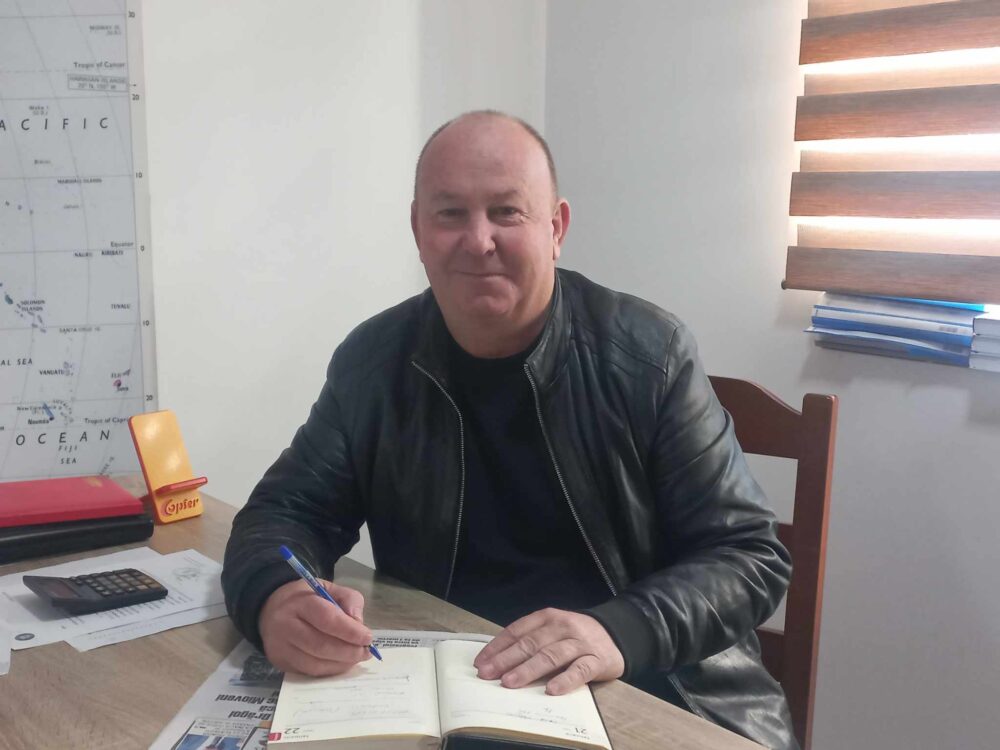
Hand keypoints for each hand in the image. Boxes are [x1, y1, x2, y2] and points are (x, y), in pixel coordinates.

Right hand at [258, 578, 372, 675]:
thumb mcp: (328, 588)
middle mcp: (286, 626)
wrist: (270, 608)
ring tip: (356, 658)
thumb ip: (348, 600)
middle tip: (366, 652)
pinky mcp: (280, 662)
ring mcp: (280, 647)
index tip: (368, 637)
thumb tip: (359, 624)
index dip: (350, 631)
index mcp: (300, 603)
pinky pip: (309, 672)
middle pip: (320, 645)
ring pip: (315, 663)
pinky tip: (341, 663)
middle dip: (348, 651)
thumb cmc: (306, 598)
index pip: (327, 619)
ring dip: (341, 664)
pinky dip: (329, 670)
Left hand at [473, 608, 623, 694]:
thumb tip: (497, 659)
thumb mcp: (552, 629)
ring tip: (510, 682)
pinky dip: (565, 680)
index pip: (517, 631)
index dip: (498, 646)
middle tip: (488, 674)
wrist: (616, 634)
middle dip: (506, 659)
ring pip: (551, 655)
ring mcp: (580, 643)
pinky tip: (551, 690)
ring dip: (529, 669)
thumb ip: (530, 639)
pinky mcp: (596, 660)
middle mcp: (562, 627)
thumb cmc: (575, 635)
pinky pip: (580, 670)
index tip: (481, 662)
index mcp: (547, 617)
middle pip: (531, 643)